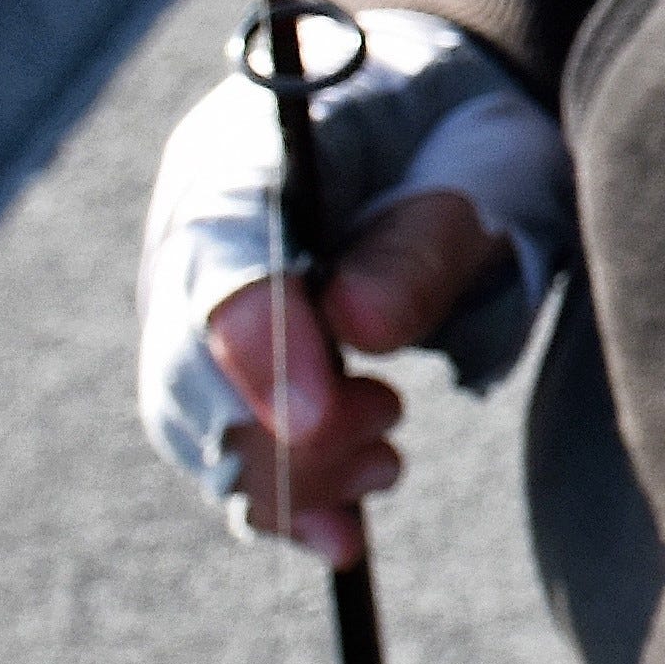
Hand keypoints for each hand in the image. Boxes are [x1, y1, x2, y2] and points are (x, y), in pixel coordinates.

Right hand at [135, 7, 577, 552]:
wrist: (453, 130)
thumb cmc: (469, 134)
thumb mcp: (479, 169)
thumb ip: (421, 241)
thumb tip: (359, 328)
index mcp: (249, 148)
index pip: (220, 257)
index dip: (259, 346)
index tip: (316, 420)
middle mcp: (197, 230)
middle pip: (185, 357)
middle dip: (278, 431)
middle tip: (387, 431)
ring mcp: (199, 301)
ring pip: (196, 421)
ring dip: (287, 475)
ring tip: (386, 463)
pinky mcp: (227, 366)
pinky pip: (226, 450)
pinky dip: (281, 503)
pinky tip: (340, 533)